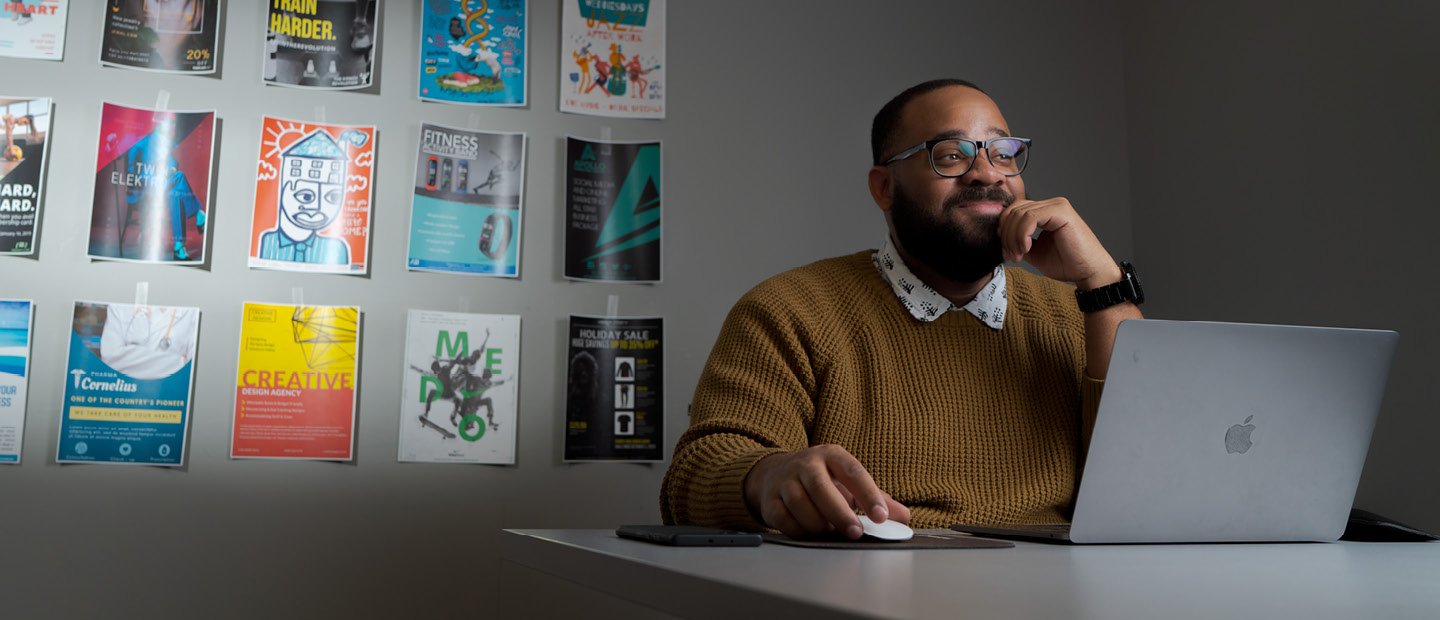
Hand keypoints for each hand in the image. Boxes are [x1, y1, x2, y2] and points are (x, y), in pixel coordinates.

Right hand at [743, 444, 910, 538]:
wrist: (777, 473)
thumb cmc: (823, 480)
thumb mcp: (849, 482)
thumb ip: (876, 498)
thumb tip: (903, 517)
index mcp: (831, 455)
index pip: (853, 472)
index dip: (868, 494)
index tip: (881, 516)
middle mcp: (805, 464)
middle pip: (820, 487)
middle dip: (840, 513)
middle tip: (856, 533)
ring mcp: (784, 480)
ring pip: (800, 504)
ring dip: (818, 523)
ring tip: (831, 531)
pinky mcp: (769, 499)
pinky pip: (783, 519)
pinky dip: (799, 530)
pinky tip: (810, 533)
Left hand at [998, 197, 1121, 288]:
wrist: (1089, 272)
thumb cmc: (1067, 263)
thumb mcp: (1034, 252)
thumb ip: (1019, 241)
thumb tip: (1001, 237)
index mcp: (1045, 211)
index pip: (1014, 210)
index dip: (1004, 229)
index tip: (1005, 251)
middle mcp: (1051, 204)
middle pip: (1014, 210)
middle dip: (1006, 235)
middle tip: (1011, 255)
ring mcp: (1057, 206)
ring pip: (1020, 214)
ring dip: (1013, 237)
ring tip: (1018, 255)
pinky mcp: (1061, 211)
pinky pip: (1031, 217)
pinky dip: (1022, 234)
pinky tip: (1026, 248)